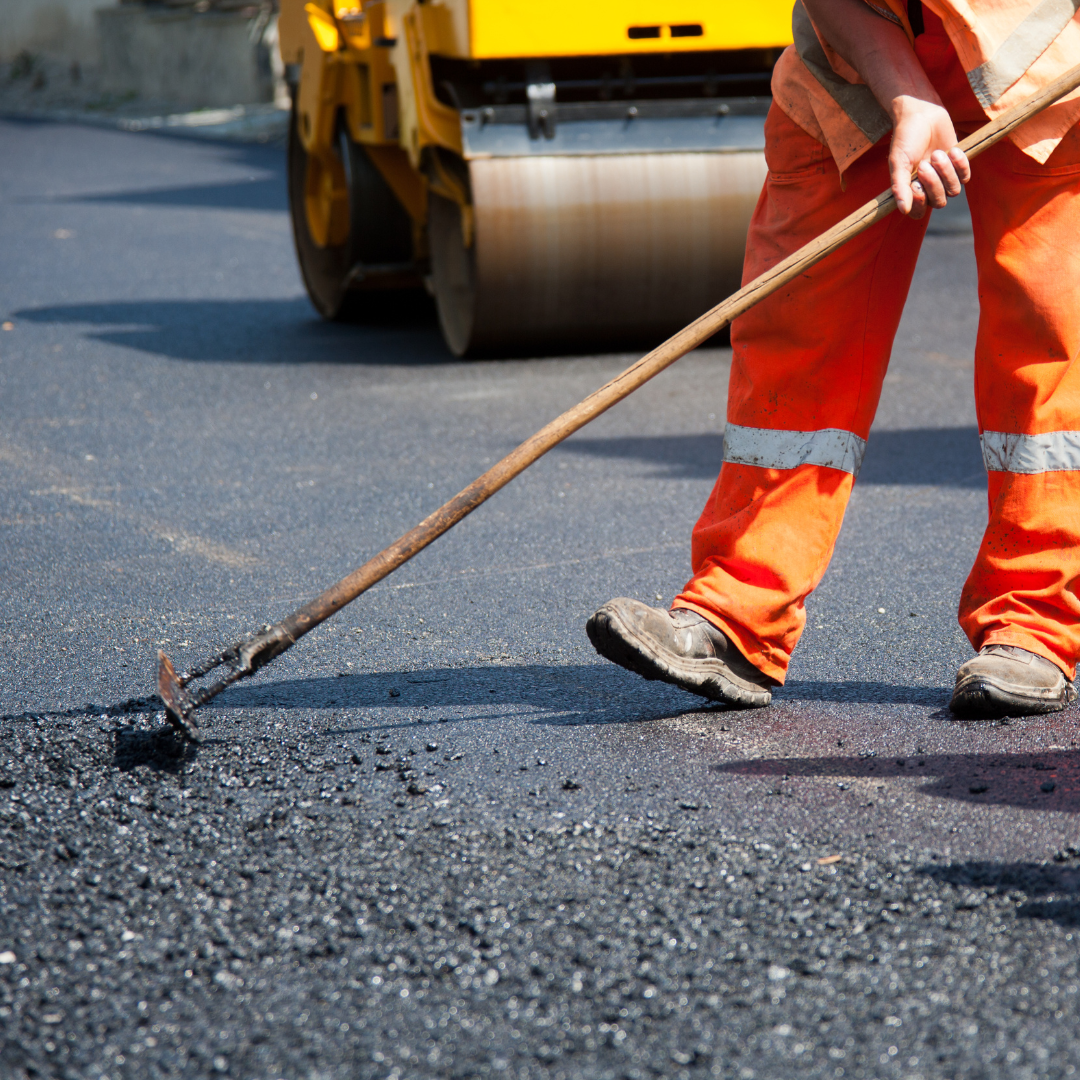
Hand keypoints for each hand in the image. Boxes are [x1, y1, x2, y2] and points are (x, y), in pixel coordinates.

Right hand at [888, 95, 970, 217]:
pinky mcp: (958, 165)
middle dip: (933, 183)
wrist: (922, 114)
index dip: (920, 203)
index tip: (915, 186)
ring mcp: (945, 177)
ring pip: (953, 191)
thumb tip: (902, 210)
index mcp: (911, 190)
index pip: (919, 213)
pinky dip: (960, 164)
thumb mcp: (898, 162)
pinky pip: (965, 176)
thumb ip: (899, 187)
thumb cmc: (906, 139)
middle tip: (924, 164)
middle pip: (939, 202)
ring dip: (946, 171)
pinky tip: (952, 150)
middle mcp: (928, 188)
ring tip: (937, 153)